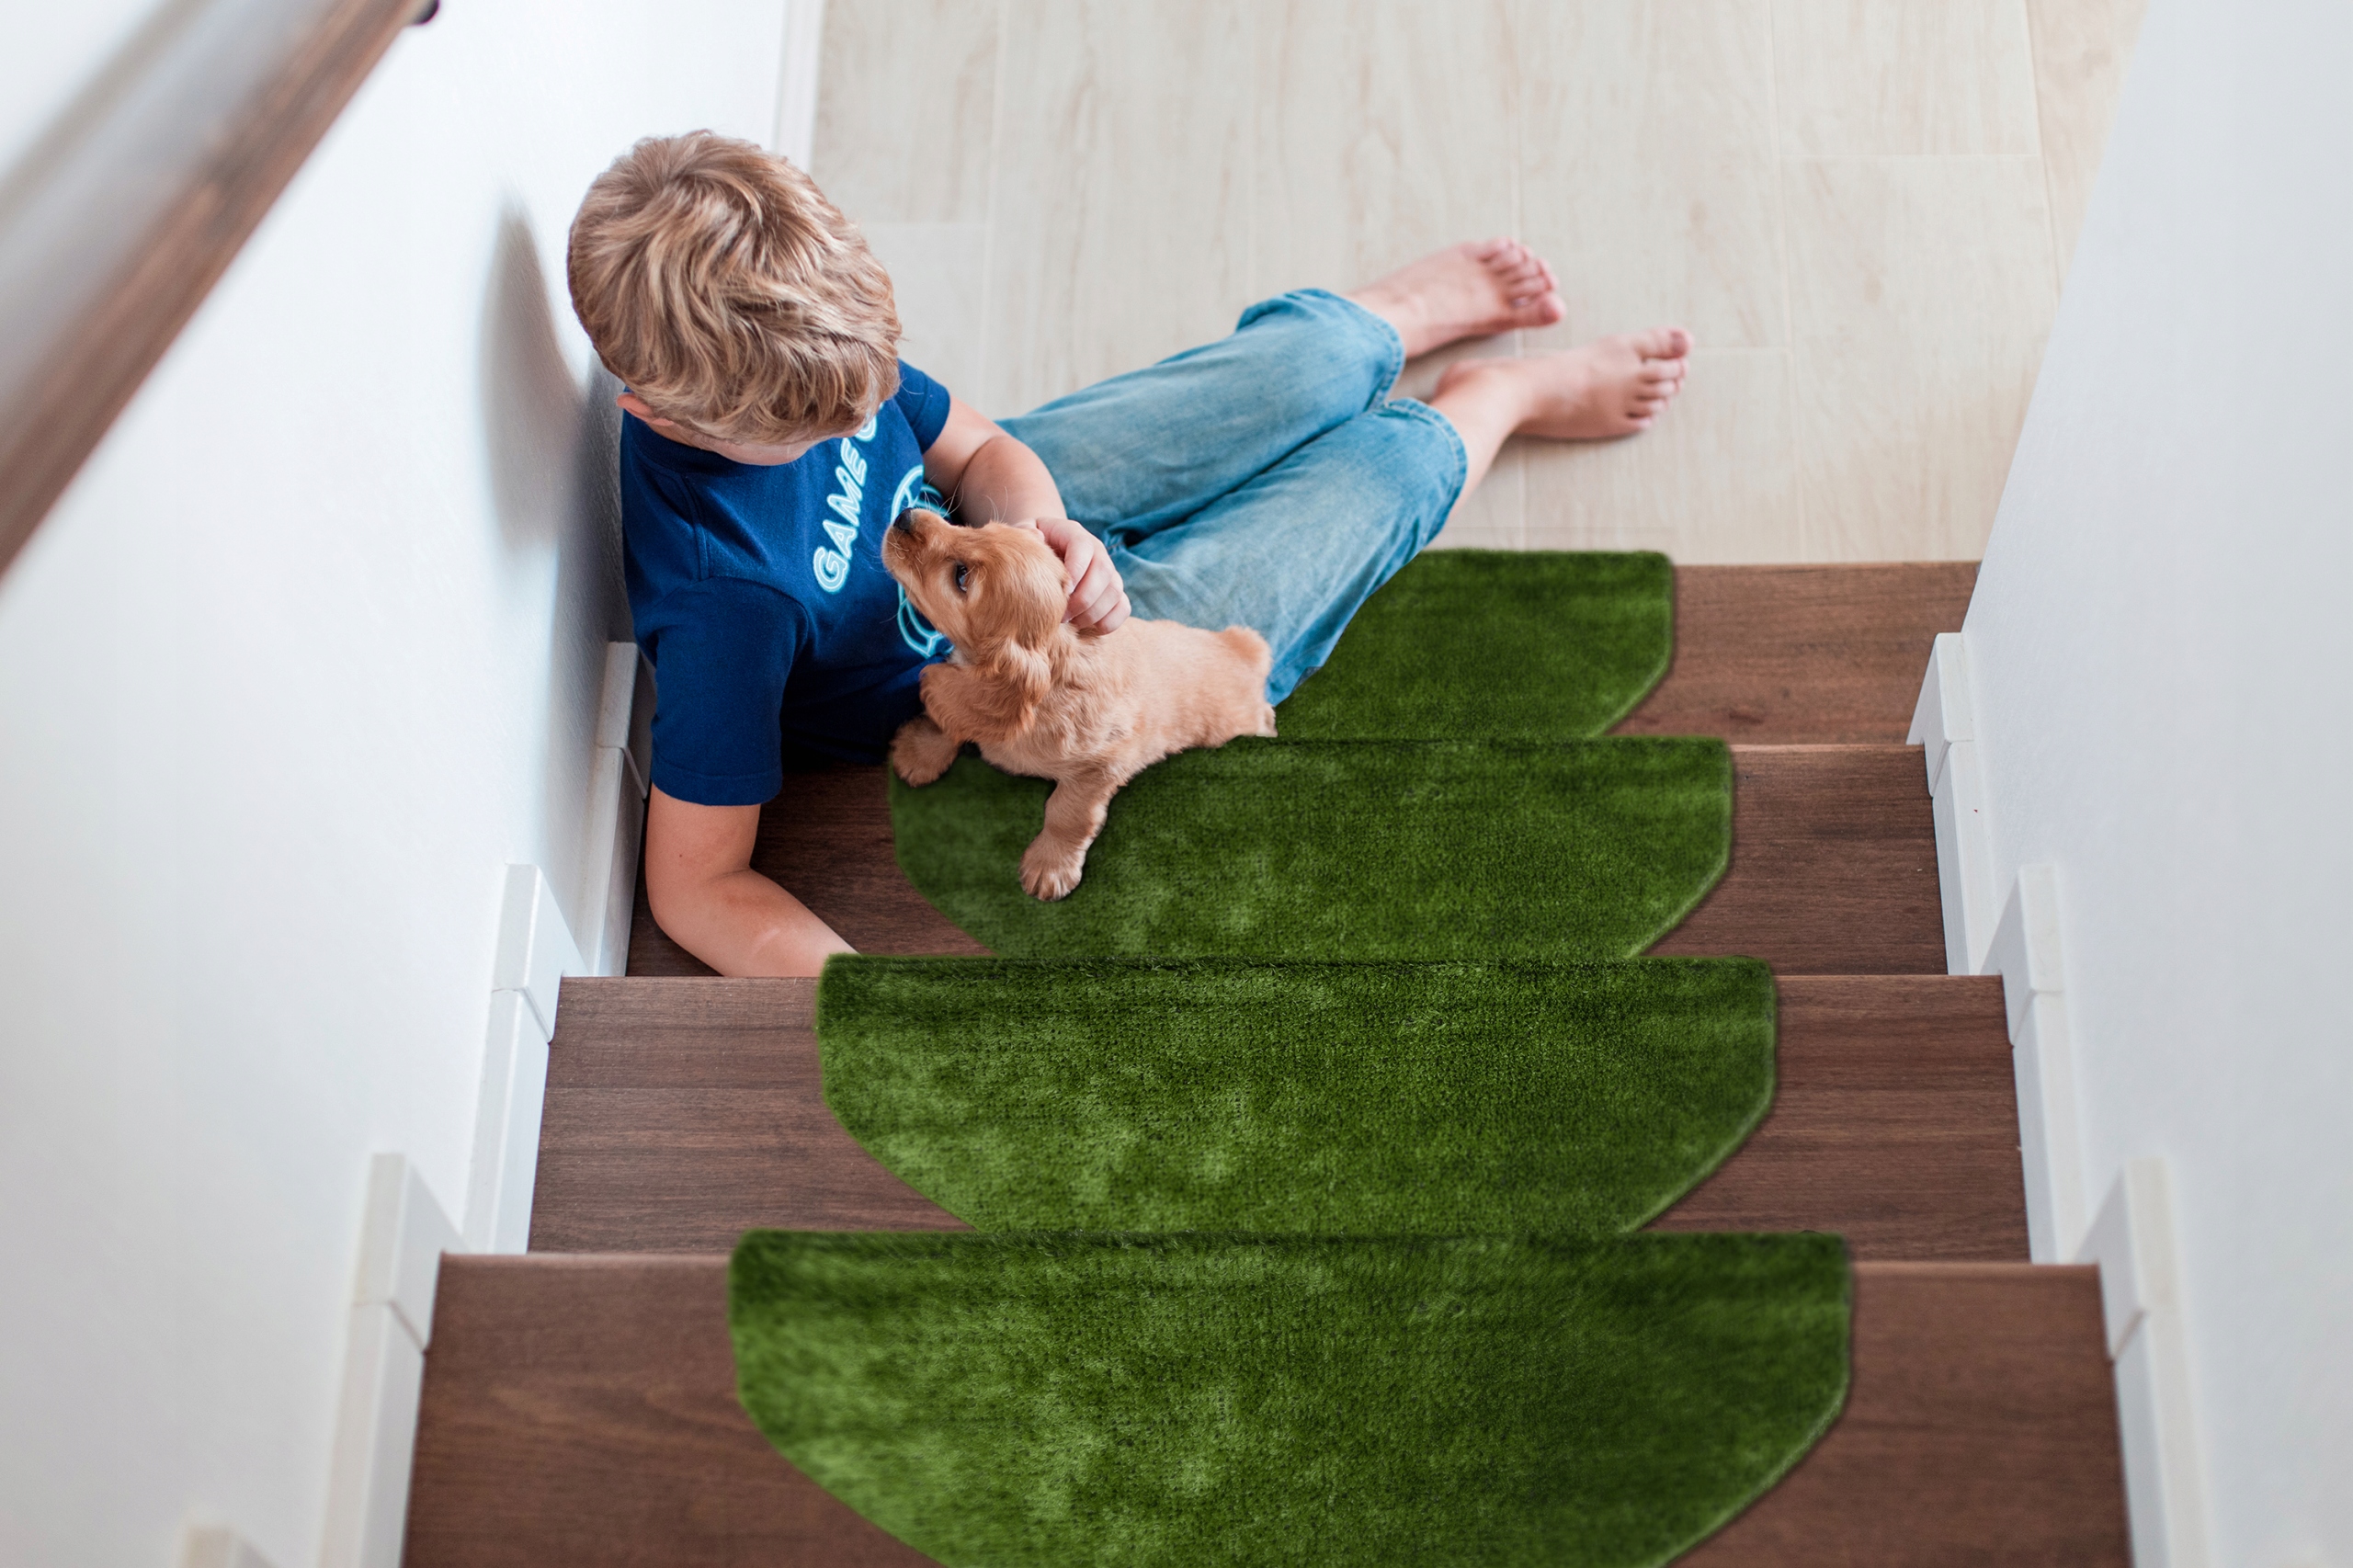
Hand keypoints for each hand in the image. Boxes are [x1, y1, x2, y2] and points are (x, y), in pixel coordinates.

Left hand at [1027, 517, 1130, 633]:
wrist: (1046, 553)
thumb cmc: (1033, 547)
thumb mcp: (1023, 531)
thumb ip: (1025, 531)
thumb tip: (1036, 536)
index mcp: (1075, 535)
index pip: (1083, 546)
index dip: (1075, 570)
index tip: (1061, 592)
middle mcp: (1097, 551)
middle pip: (1104, 571)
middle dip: (1083, 599)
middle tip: (1062, 617)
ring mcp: (1109, 572)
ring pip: (1115, 592)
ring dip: (1094, 613)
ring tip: (1072, 624)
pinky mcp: (1114, 592)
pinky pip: (1123, 608)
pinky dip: (1110, 622)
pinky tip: (1088, 628)